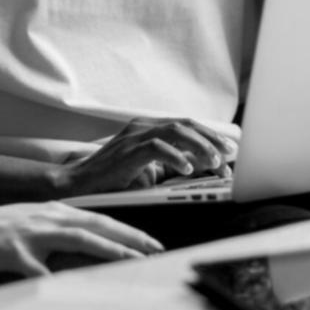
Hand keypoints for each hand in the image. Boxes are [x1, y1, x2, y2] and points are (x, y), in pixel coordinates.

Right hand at [0, 203, 162, 277]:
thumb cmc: (1, 228)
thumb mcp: (35, 221)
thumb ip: (61, 227)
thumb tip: (90, 239)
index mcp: (55, 212)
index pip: (100, 219)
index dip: (127, 230)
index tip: (150, 242)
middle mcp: (49, 219)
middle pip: (97, 225)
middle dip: (129, 237)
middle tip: (154, 249)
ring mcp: (33, 235)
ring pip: (79, 239)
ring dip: (109, 249)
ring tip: (131, 260)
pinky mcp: (15, 253)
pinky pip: (39, 270)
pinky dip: (57, 279)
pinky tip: (75, 289)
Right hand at [52, 117, 235, 196]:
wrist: (79, 185)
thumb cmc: (113, 180)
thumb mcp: (148, 171)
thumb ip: (172, 165)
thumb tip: (203, 167)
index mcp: (149, 128)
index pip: (186, 125)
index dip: (210, 135)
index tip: (230, 149)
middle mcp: (143, 126)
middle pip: (186, 124)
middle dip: (211, 139)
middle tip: (229, 155)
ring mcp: (134, 136)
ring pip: (176, 131)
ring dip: (200, 146)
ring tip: (215, 162)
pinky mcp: (127, 150)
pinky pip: (157, 147)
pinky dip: (176, 157)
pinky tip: (188, 169)